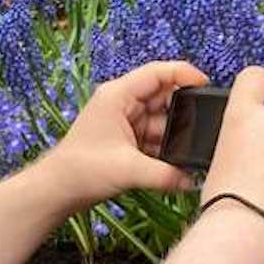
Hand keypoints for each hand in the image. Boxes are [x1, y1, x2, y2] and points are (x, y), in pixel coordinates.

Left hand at [44, 59, 207, 209]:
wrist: (57, 190)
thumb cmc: (81, 171)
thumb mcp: (128, 170)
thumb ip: (165, 174)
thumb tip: (192, 180)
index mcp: (118, 95)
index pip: (158, 72)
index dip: (184, 74)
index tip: (206, 84)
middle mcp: (122, 103)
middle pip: (163, 97)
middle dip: (183, 114)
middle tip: (201, 129)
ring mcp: (124, 121)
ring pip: (161, 121)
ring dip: (174, 136)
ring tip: (188, 152)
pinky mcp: (125, 140)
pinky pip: (154, 137)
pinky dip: (165, 148)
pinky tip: (176, 163)